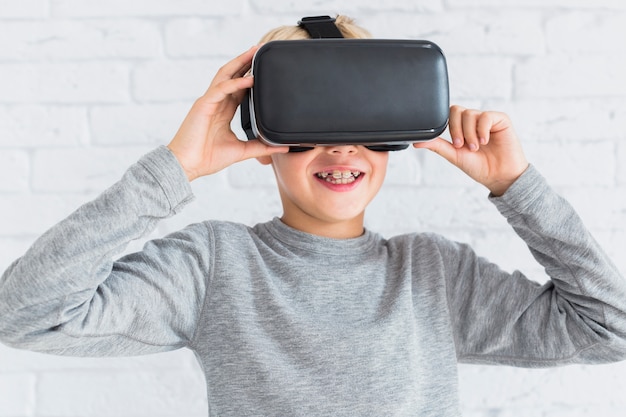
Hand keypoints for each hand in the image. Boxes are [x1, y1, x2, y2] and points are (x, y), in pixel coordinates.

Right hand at [167, 45, 287, 180]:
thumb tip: (282, 147)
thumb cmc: (207, 158)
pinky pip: (221, 89)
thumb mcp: (241, 151)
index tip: (264, 66)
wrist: (187, 166)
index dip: (249, 75)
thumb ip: (261, 147)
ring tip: (254, 52)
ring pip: (225, 75)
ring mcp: (208, 102)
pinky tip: (249, 79)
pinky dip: (235, 83)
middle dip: (245, 61)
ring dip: (239, 63)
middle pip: (231, 75)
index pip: (238, 87)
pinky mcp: (203, 106)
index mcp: (223, 110)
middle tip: (260, 49)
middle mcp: (216, 102)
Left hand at [413, 105, 528, 195]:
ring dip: (470, 133)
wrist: (499, 176)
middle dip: (457, 129)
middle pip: (457, 110)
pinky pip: (486, 116)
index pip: (449, 114)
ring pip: (470, 114)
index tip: (455, 144)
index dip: (449, 127)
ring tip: (475, 147)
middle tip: (462, 145)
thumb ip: (436, 145)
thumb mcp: (454, 155)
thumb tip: (416, 141)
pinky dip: (482, 130)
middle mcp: (474, 121)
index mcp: (462, 127)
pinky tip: (484, 141)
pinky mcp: (501, 120)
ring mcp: (487, 119)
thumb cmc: (479, 166)